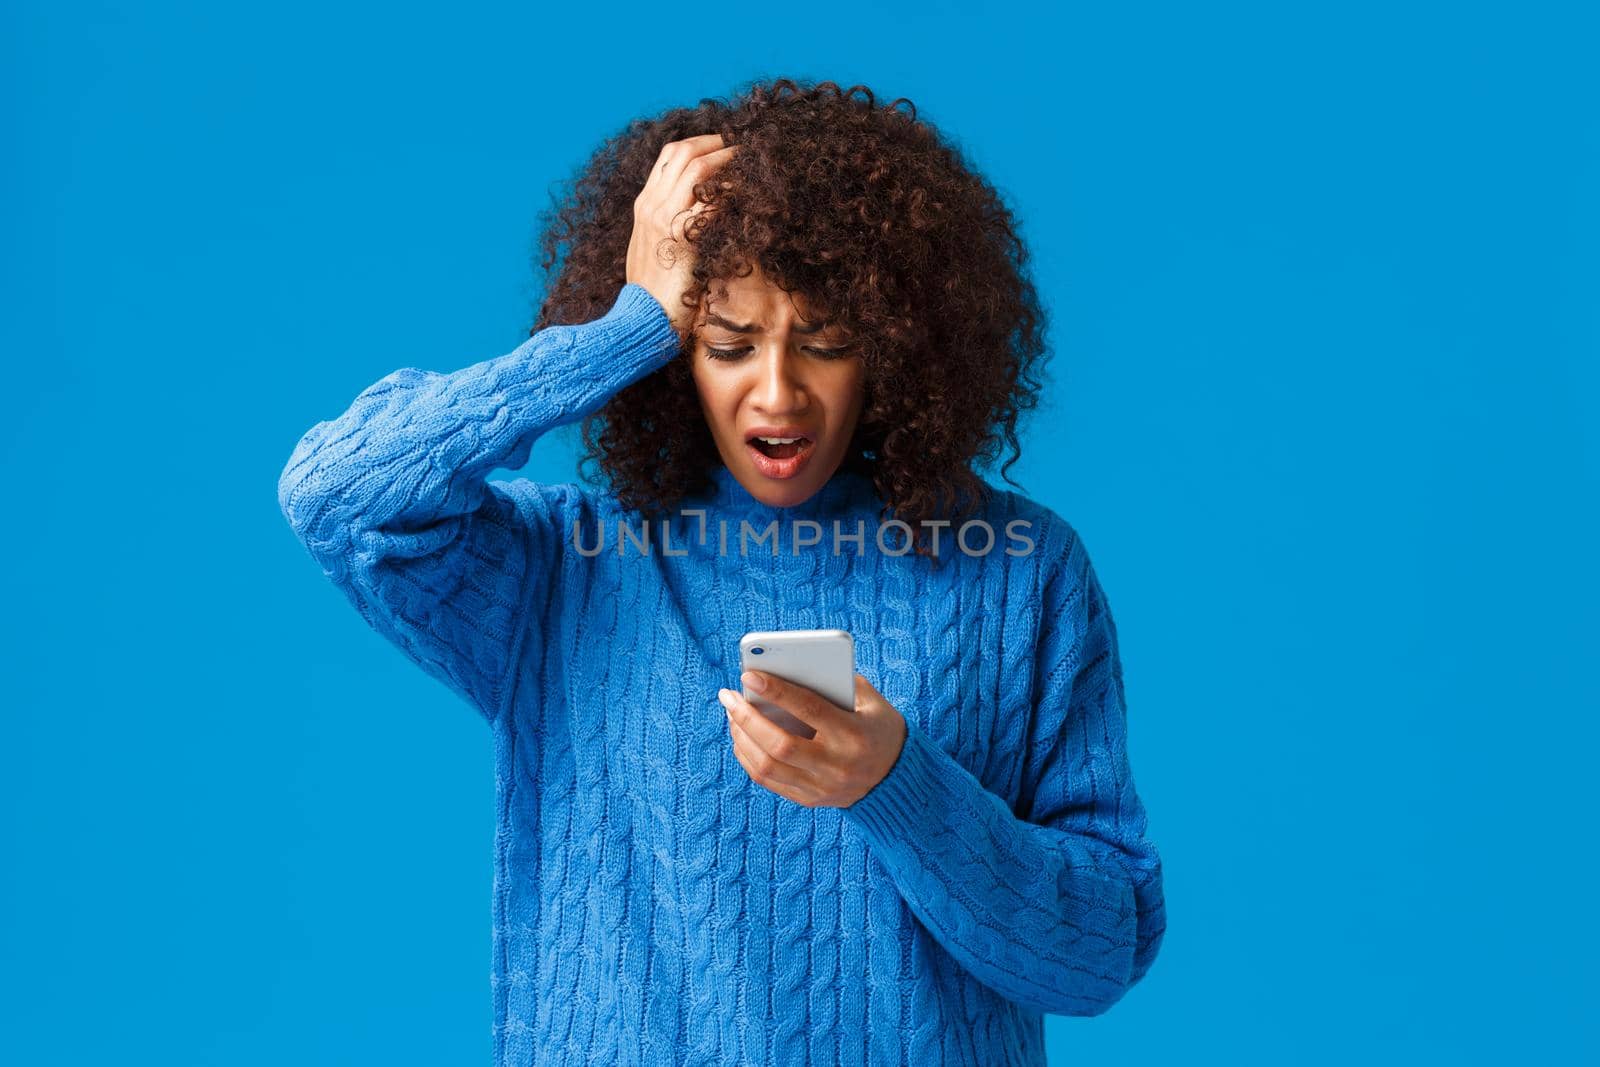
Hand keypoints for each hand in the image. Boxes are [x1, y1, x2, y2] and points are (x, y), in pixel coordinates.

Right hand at [626, 133, 739, 333]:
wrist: (642, 319)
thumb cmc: (652, 293)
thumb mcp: (653, 251)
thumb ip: (667, 228)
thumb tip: (692, 220)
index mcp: (644, 206)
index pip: (669, 156)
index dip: (700, 143)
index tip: (722, 145)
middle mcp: (652, 205)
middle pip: (683, 151)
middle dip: (716, 142)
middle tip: (742, 144)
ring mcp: (664, 218)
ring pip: (697, 167)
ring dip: (727, 158)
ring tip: (749, 158)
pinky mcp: (682, 236)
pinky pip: (710, 200)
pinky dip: (730, 189)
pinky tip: (747, 190)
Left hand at [717, 671, 907, 808]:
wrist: (897, 779)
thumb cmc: (879, 728)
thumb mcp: (871, 701)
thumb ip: (837, 683)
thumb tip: (786, 669)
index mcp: (854, 734)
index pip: (809, 710)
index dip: (776, 691)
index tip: (748, 675)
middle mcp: (836, 765)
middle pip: (780, 744)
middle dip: (747, 718)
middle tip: (728, 696)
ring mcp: (822, 787)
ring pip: (768, 766)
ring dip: (742, 737)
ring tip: (731, 714)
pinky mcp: (810, 799)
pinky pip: (769, 781)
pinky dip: (749, 757)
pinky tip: (741, 736)